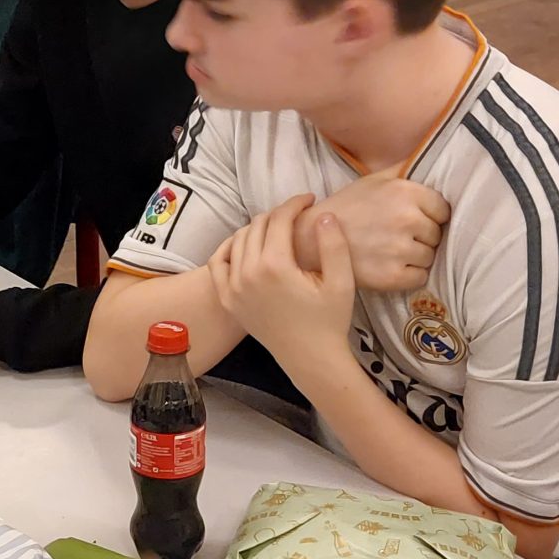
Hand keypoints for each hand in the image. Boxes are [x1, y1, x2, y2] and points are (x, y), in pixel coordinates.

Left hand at [208, 195, 355, 370]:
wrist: (310, 358)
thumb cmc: (329, 321)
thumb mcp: (341, 282)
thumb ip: (333, 245)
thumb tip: (324, 214)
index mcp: (275, 266)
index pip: (279, 219)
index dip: (295, 203)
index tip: (310, 200)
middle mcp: (247, 274)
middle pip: (257, 226)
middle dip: (278, 214)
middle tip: (297, 214)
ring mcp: (233, 288)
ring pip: (237, 240)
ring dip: (256, 228)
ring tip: (277, 228)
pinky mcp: (228, 300)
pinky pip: (217, 264)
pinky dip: (228, 248)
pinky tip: (244, 245)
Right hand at [310, 173, 448, 292]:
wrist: (312, 238)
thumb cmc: (346, 206)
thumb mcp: (374, 179)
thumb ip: (404, 169)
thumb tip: (430, 155)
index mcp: (406, 192)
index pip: (442, 210)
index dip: (429, 215)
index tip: (412, 219)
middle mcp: (406, 220)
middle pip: (436, 234)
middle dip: (421, 236)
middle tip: (397, 236)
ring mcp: (399, 250)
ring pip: (429, 257)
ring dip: (415, 256)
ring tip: (391, 251)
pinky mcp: (391, 276)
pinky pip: (419, 277)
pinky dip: (409, 275)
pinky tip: (391, 266)